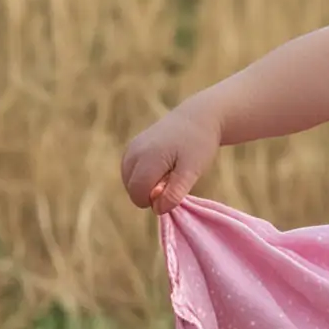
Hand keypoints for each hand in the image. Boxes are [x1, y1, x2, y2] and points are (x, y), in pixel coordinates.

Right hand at [120, 98, 221, 214]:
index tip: (174, 189)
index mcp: (147, 158)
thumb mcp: (192, 171)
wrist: (197, 118)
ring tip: (168, 171)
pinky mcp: (131, 147)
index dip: (156, 200)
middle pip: (132, 189)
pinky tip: (161, 167)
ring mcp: (130, 148)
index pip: (138, 194)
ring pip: (129, 181)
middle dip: (150, 193)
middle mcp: (133, 152)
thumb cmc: (198, 145)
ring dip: (147, 184)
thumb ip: (175, 192)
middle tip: (173, 179)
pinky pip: (130, 172)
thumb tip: (157, 210)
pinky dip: (143, 176)